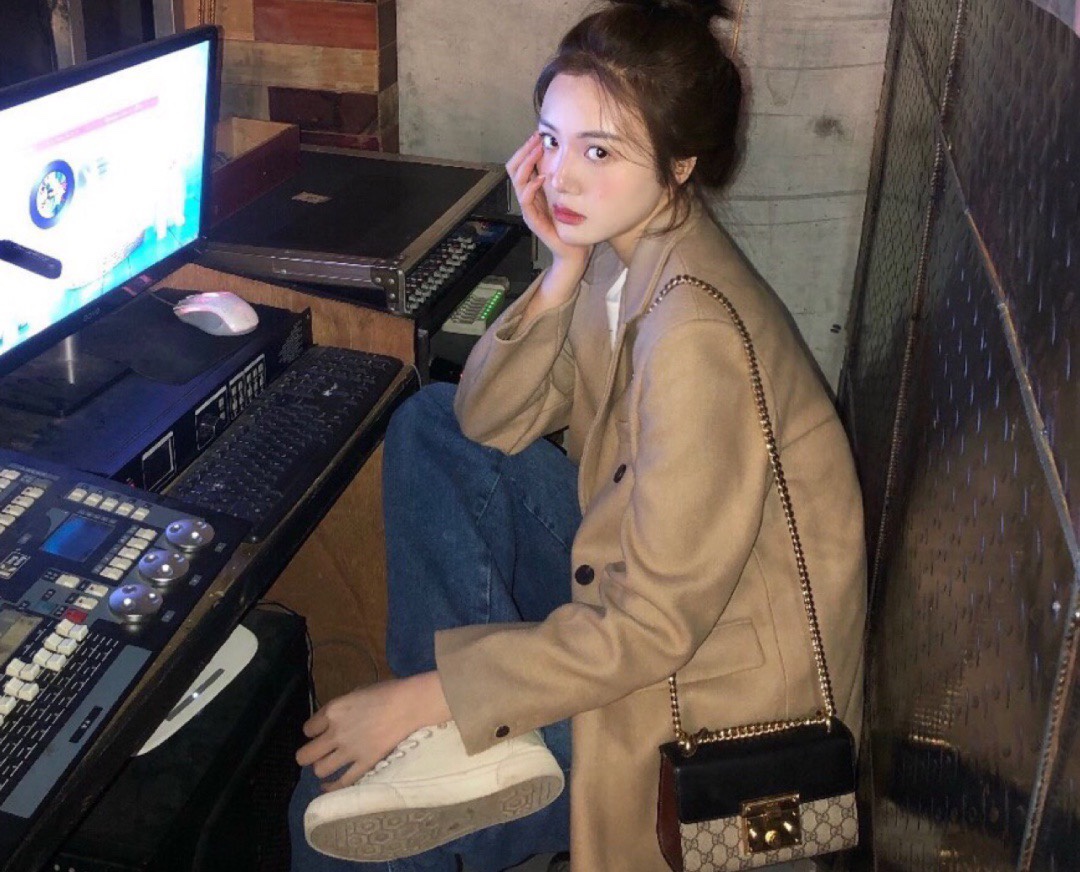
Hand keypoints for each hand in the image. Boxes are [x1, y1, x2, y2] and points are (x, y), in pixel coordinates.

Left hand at [295, 672, 450, 790]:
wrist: (408, 705)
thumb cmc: (386, 692)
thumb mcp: (356, 693)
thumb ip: (341, 709)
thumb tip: (336, 719)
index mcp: (332, 712)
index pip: (308, 729)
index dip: (312, 731)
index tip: (319, 732)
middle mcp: (335, 734)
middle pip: (306, 754)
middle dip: (306, 756)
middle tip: (314, 755)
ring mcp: (349, 751)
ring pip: (320, 769)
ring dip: (321, 768)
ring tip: (326, 766)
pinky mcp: (364, 764)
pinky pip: (343, 782)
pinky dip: (333, 787)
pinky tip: (329, 787)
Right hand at [506, 133, 589, 269]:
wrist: (573, 251)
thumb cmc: (572, 222)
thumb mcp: (568, 193)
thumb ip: (564, 177)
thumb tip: (569, 154)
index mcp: (534, 190)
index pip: (522, 164)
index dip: (527, 148)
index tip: (539, 134)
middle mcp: (528, 197)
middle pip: (514, 168)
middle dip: (524, 151)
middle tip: (536, 139)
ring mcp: (528, 209)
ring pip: (517, 181)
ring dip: (526, 163)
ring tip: (537, 151)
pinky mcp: (533, 220)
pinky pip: (525, 200)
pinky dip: (531, 187)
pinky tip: (541, 178)